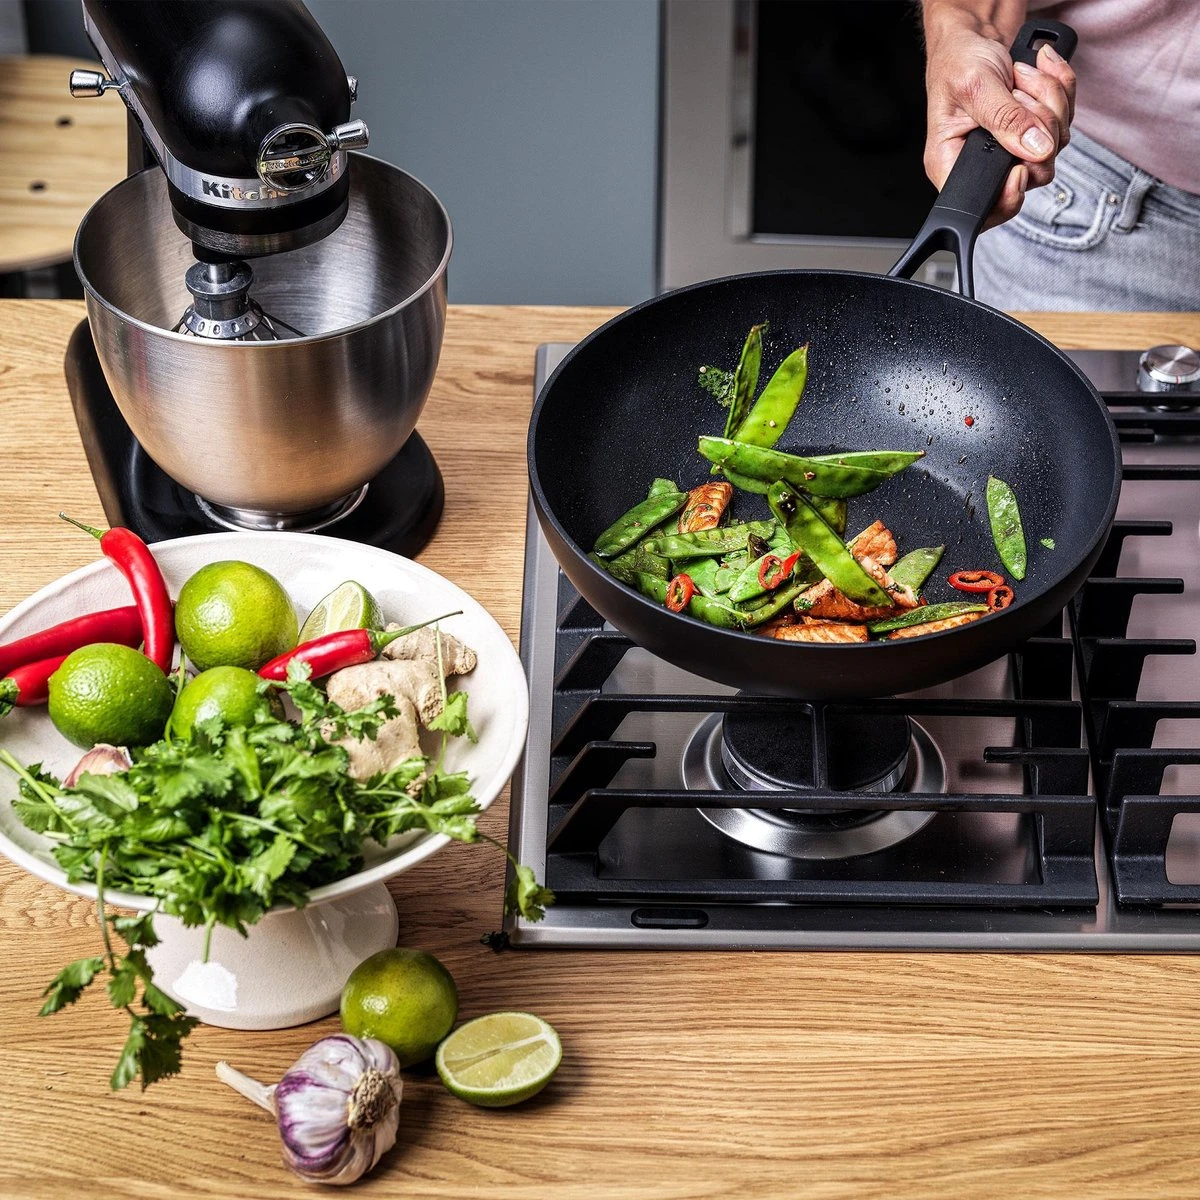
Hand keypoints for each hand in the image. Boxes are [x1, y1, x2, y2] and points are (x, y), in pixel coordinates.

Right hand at [924, 25, 1075, 225]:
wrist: (973, 32)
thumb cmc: (957, 59)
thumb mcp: (975, 86)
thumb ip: (1005, 121)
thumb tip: (1035, 150)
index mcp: (951, 164)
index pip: (985, 207)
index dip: (1010, 193)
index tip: (1022, 165)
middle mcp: (982, 163)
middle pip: (1033, 174)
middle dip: (1039, 129)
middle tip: (1019, 97)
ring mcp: (1012, 148)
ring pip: (1054, 146)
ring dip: (1050, 102)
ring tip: (1020, 77)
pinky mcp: (1032, 131)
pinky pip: (1064, 122)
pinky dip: (1060, 90)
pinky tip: (1037, 73)